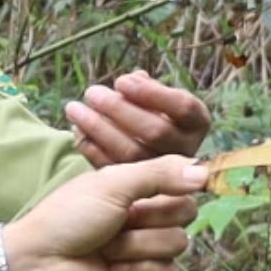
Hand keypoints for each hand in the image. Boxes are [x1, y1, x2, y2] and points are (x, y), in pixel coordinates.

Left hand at [0, 154, 212, 270]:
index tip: (149, 190)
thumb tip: (205, 170)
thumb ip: (160, 172)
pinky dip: (138, 268)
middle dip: (150, 217)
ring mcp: (148, 252)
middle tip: (119, 220)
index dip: (173, 186)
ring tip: (107, 248)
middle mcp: (148, 220)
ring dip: (137, 244)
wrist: (41, 261)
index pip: (184, 184)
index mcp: (140, 192)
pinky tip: (112, 268)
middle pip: (187, 213)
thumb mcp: (113, 182)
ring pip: (178, 243)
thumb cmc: (69, 216)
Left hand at [62, 71, 210, 166]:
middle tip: (91, 92)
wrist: (132, 170)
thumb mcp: (150, 101)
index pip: (183, 108)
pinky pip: (114, 168)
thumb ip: (146, 91)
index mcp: (196, 124)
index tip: (121, 81)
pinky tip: (76, 131)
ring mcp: (163, 177)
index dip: (152, 93)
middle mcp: (185, 151)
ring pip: (133, 151)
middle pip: (156, 131)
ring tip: (74, 109)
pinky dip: (92, 148)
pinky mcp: (136, 194)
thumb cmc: (140, 117)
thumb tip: (136, 77)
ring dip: (99, 127)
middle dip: (120, 109)